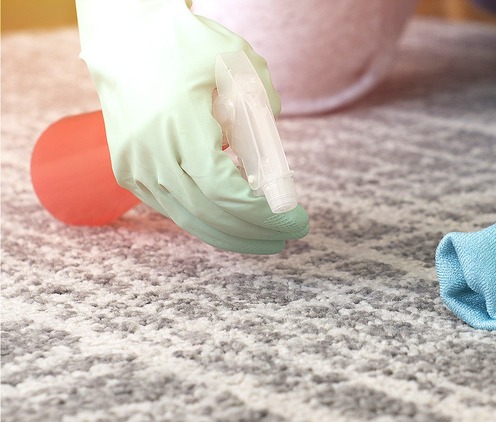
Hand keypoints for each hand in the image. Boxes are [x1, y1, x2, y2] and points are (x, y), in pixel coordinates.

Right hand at [76, 0, 307, 253]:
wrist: (124, 39)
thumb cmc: (187, 47)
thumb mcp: (238, 66)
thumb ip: (261, 112)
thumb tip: (272, 167)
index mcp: (177, 124)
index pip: (222, 190)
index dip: (261, 213)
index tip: (296, 220)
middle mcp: (149, 152)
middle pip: (207, 213)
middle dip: (254, 231)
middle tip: (290, 233)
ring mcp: (134, 166)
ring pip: (188, 218)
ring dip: (232, 232)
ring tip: (269, 233)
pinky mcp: (129, 173)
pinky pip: (174, 209)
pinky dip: (208, 218)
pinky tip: (236, 215)